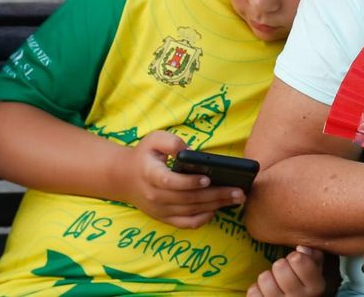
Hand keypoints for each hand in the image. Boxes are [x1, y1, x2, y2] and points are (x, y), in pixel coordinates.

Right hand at [117, 130, 245, 228]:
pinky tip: (217, 209)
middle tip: (239, 191)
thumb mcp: (153, 139)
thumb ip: (171, 141)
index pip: (170, 182)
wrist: (124, 178)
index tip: (207, 179)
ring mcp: (159, 210)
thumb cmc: (144, 155)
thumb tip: (190, 151)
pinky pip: (185, 223)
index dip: (188, 182)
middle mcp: (154, 196)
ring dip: (215, 206)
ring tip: (237, 199)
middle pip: (187, 199)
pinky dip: (202, 219)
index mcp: (150, 174)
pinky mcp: (164, 218)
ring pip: (190, 211)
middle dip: (215, 195)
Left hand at [248, 247, 324, 296]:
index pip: (298, 259)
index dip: (294, 256)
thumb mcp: (316, 273)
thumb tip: (300, 247)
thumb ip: (314, 257)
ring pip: (264, 278)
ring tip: (274, 283)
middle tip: (284, 273)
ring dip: (267, 278)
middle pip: (279, 266)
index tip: (296, 263)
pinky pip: (253, 291)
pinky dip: (257, 289)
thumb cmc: (305, 288)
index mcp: (315, 287)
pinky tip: (265, 293)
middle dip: (280, 265)